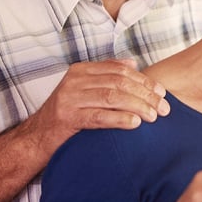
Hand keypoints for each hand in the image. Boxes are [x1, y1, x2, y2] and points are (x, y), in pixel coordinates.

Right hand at [31, 59, 169, 153]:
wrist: (36, 138)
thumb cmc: (67, 115)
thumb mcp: (85, 90)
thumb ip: (106, 75)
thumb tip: (132, 63)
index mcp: (81, 70)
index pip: (120, 71)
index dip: (144, 81)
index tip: (162, 93)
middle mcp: (75, 80)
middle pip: (119, 83)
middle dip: (146, 95)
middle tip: (164, 109)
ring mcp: (69, 97)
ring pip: (111, 97)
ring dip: (137, 107)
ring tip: (154, 117)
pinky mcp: (67, 117)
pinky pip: (98, 116)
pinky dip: (119, 119)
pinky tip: (135, 124)